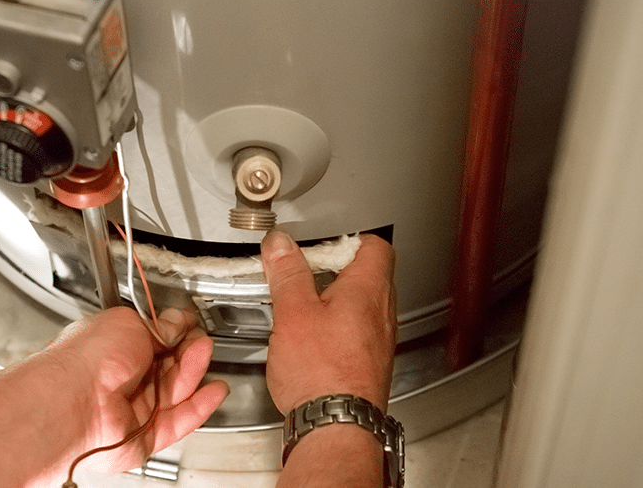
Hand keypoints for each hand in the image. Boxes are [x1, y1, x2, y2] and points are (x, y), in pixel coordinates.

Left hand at [46, 307, 229, 472]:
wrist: (73, 403)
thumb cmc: (86, 360)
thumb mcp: (130, 324)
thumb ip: (159, 326)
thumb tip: (177, 322)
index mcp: (114, 347)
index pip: (155, 340)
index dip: (176, 333)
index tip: (191, 326)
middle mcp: (122, 379)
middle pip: (169, 366)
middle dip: (188, 352)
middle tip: (199, 342)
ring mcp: (134, 408)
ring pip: (176, 392)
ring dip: (194, 374)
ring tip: (203, 357)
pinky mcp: (145, 436)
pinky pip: (178, 422)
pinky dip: (199, 407)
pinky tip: (213, 391)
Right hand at [261, 231, 396, 414]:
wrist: (336, 425)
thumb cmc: (321, 373)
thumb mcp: (293, 313)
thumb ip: (288, 274)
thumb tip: (281, 244)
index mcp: (369, 290)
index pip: (375, 246)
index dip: (347, 238)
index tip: (318, 243)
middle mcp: (382, 313)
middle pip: (368, 274)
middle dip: (335, 268)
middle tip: (304, 271)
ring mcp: (379, 340)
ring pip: (362, 305)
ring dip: (335, 299)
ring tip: (304, 304)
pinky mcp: (369, 363)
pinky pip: (357, 332)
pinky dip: (336, 326)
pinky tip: (312, 339)